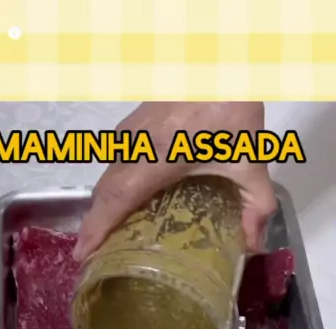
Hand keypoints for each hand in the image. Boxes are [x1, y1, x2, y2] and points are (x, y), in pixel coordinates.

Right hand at [74, 101, 276, 262]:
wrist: (219, 64)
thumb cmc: (231, 108)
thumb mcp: (249, 161)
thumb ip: (254, 205)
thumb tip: (251, 247)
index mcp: (156, 156)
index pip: (116, 198)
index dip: (97, 227)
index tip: (81, 254)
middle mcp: (133, 145)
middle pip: (105, 191)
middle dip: (96, 225)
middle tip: (95, 257)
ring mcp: (130, 133)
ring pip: (108, 177)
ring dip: (104, 207)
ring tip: (107, 237)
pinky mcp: (133, 126)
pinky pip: (115, 164)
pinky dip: (113, 188)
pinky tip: (127, 204)